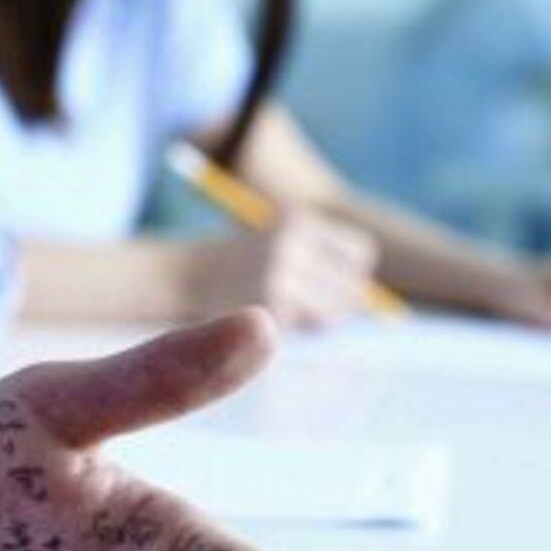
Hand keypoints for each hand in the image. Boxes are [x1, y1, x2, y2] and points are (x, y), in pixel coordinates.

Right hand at [193, 211, 378, 330]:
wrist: (179, 276)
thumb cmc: (239, 263)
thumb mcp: (280, 243)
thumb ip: (323, 264)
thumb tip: (371, 303)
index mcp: (299, 220)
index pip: (360, 253)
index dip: (349, 272)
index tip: (329, 281)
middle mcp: (292, 244)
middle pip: (351, 286)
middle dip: (336, 301)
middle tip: (306, 304)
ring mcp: (278, 277)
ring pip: (332, 313)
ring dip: (317, 320)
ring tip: (287, 314)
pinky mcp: (266, 311)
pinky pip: (302, 330)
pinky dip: (291, 331)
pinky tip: (264, 319)